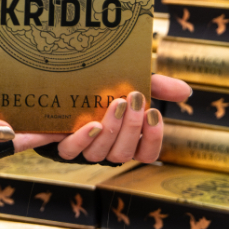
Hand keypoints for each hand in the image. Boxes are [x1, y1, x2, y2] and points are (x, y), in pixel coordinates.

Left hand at [0, 73, 191, 165]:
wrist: (40, 75)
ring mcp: (76, 144)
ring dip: (108, 131)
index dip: (153, 140)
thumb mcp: (124, 76)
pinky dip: (76, 139)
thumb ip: (155, 84)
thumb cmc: (91, 80)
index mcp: (121, 134)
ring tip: (112, 106)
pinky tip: (86, 124)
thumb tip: (187, 92)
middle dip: (130, 128)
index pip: (147, 151)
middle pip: (122, 153)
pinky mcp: (52, 140)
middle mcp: (101, 144)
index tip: (157, 116)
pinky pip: (65, 150)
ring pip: (96, 153)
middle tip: (132, 100)